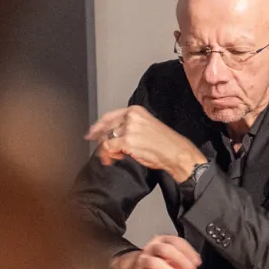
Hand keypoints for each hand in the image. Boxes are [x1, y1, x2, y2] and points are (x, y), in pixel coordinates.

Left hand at [87, 106, 207, 182]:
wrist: (176, 152)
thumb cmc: (166, 143)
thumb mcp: (147, 126)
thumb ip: (130, 126)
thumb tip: (113, 134)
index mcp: (136, 111)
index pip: (110, 116)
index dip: (98, 125)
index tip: (92, 133)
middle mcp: (131, 117)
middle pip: (105, 127)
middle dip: (101, 140)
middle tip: (103, 151)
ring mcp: (129, 129)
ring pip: (106, 138)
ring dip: (107, 149)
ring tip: (114, 157)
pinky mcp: (127, 141)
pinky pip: (108, 147)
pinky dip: (109, 155)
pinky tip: (116, 158)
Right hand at [111, 235, 201, 268]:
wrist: (131, 268)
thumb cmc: (156, 261)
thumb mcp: (170, 256)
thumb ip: (183, 257)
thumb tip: (194, 262)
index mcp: (160, 241)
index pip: (175, 241)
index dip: (188, 251)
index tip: (197, 261)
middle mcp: (150, 249)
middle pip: (165, 249)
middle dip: (180, 258)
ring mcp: (143, 261)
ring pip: (155, 263)